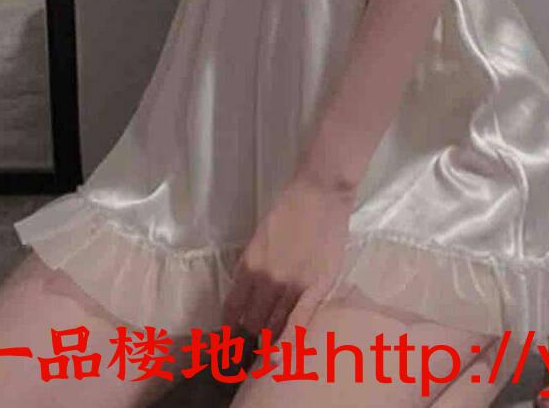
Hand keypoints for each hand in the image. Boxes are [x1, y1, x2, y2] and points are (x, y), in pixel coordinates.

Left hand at [221, 172, 353, 343]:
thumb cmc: (289, 209)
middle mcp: (267, 280)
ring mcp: (293, 286)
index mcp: (249, 265)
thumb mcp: (259, 237)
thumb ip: (251, 266)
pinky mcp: (317, 288)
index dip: (229, 328)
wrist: (320, 194)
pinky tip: (281, 355)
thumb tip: (245, 293)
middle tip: (250, 347)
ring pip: (274, 326)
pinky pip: (299, 323)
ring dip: (268, 340)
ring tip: (266, 354)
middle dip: (249, 336)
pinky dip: (288, 342)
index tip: (228, 340)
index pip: (232, 308)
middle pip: (252, 322)